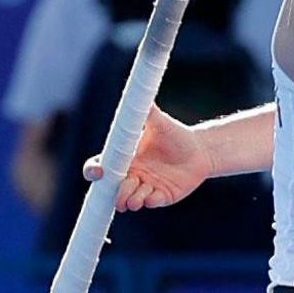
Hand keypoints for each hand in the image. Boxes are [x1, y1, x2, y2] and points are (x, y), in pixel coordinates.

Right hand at [82, 105, 212, 209]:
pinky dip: (149, 201)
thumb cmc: (175, 135)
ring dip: (131, 200)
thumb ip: (146, 111)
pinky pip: (151, 203)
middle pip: (113, 189)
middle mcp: (132, 175)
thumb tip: (139, 89)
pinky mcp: (161, 196)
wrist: (200, 149)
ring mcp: (145, 187)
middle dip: (116, 192)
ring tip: (137, 199)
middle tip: (124, 189)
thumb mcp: (160, 122)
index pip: (101, 166)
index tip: (99, 171)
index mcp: (125, 158)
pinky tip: (153, 197)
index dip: (94, 170)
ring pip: (131, 199)